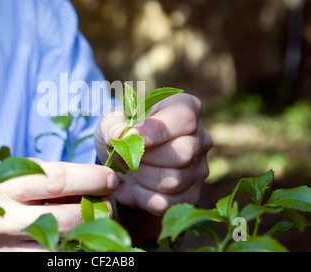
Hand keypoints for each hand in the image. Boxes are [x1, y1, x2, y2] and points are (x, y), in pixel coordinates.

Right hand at [0, 161, 118, 250]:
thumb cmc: (5, 189)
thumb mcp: (21, 172)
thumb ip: (53, 174)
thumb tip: (100, 180)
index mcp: (5, 187)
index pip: (57, 180)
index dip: (90, 178)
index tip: (111, 178)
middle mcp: (3, 220)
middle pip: (65, 219)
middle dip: (97, 210)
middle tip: (109, 203)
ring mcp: (5, 250)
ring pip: (64, 246)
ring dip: (89, 234)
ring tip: (95, 221)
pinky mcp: (11, 264)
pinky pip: (53, 259)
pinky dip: (73, 249)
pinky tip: (78, 238)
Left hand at [95, 93, 211, 216]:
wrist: (121, 164)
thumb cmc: (121, 134)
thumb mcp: (110, 122)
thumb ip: (110, 124)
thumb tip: (118, 134)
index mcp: (185, 108)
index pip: (184, 118)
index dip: (155, 130)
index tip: (129, 137)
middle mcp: (200, 137)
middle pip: (183, 151)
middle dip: (146, 156)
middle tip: (126, 155)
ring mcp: (199, 169)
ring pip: (174, 179)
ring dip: (142, 177)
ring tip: (131, 168)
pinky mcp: (191, 195)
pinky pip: (167, 202)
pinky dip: (143, 197)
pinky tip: (136, 186)